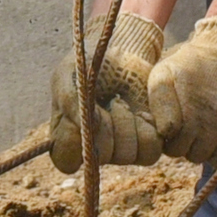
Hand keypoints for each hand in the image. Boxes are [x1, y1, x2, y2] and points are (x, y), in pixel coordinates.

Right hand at [46, 12, 164, 174]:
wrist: (120, 55)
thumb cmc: (87, 65)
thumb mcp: (68, 74)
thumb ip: (69, 99)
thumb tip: (85, 128)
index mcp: (67, 138)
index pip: (66, 161)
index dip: (76, 141)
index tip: (85, 116)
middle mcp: (93, 150)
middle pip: (99, 159)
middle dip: (105, 126)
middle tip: (106, 102)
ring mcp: (120, 151)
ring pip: (126, 155)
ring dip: (125, 123)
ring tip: (120, 102)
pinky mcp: (145, 144)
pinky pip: (150, 151)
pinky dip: (147, 127)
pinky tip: (140, 110)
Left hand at [148, 13, 216, 166]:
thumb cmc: (192, 66)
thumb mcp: (164, 73)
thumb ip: (158, 105)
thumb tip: (164, 134)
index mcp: (191, 107)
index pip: (173, 148)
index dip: (171, 139)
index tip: (176, 123)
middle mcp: (216, 119)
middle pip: (193, 155)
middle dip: (189, 143)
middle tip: (195, 121)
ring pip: (215, 161)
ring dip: (210, 149)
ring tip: (211, 125)